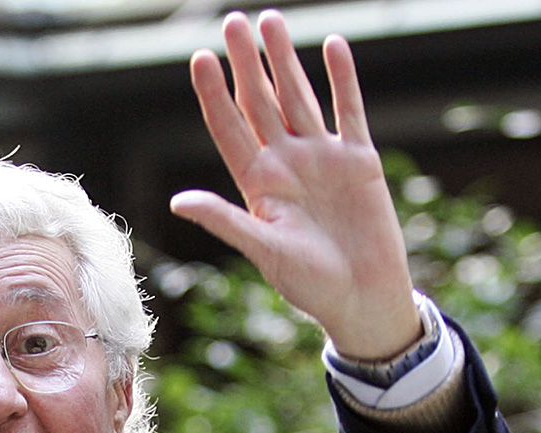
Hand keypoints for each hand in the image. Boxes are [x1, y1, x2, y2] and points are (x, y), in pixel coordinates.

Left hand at [170, 10, 420, 359]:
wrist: (363, 298)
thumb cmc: (308, 283)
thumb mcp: (263, 250)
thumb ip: (225, 220)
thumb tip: (177, 201)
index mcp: (257, 184)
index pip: (228, 128)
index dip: (214, 94)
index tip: (200, 57)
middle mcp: (285, 164)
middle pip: (260, 103)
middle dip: (247, 63)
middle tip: (233, 21)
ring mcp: (321, 159)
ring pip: (298, 98)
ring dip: (285, 61)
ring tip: (271, 22)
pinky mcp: (358, 161)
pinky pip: (348, 111)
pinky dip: (342, 79)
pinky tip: (332, 46)